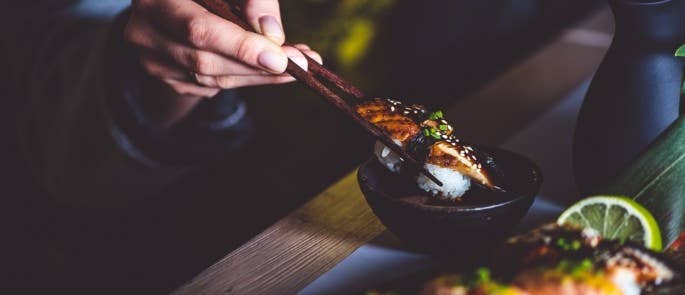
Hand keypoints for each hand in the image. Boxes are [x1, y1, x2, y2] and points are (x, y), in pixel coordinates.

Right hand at [123, 0, 320, 125]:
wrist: (177, 1)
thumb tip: (273, 35)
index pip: (198, 30)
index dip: (241, 47)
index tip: (280, 58)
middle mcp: (144, 31)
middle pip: (206, 61)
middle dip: (258, 66)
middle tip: (302, 64)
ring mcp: (151, 60)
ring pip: (211, 79)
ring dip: (259, 76)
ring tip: (298, 65)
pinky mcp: (166, 77)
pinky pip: (211, 86)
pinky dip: (247, 78)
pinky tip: (274, 70)